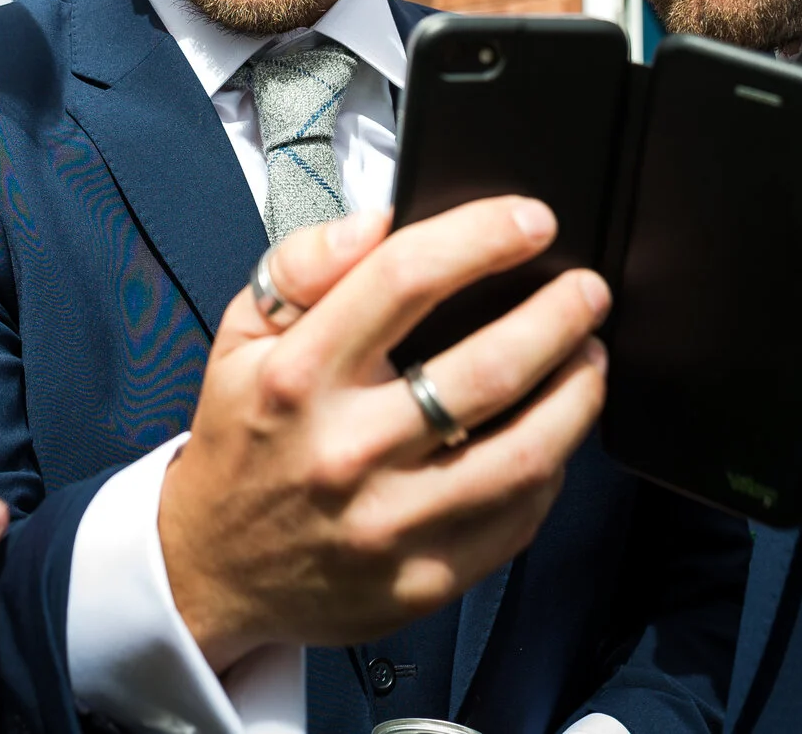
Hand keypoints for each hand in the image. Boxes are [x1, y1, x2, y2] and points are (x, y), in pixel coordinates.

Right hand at [160, 198, 609, 670]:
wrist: (212, 568)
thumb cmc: (244, 436)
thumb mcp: (240, 333)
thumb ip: (303, 264)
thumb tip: (379, 221)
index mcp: (297, 375)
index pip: (404, 280)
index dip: (483, 237)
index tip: (532, 221)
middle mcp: (344, 449)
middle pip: (484, 369)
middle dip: (558, 317)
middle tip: (587, 291)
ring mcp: (387, 522)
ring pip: (522, 453)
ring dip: (577, 394)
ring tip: (589, 356)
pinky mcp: (420, 579)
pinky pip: (515, 520)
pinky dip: (552, 470)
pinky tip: (554, 435)